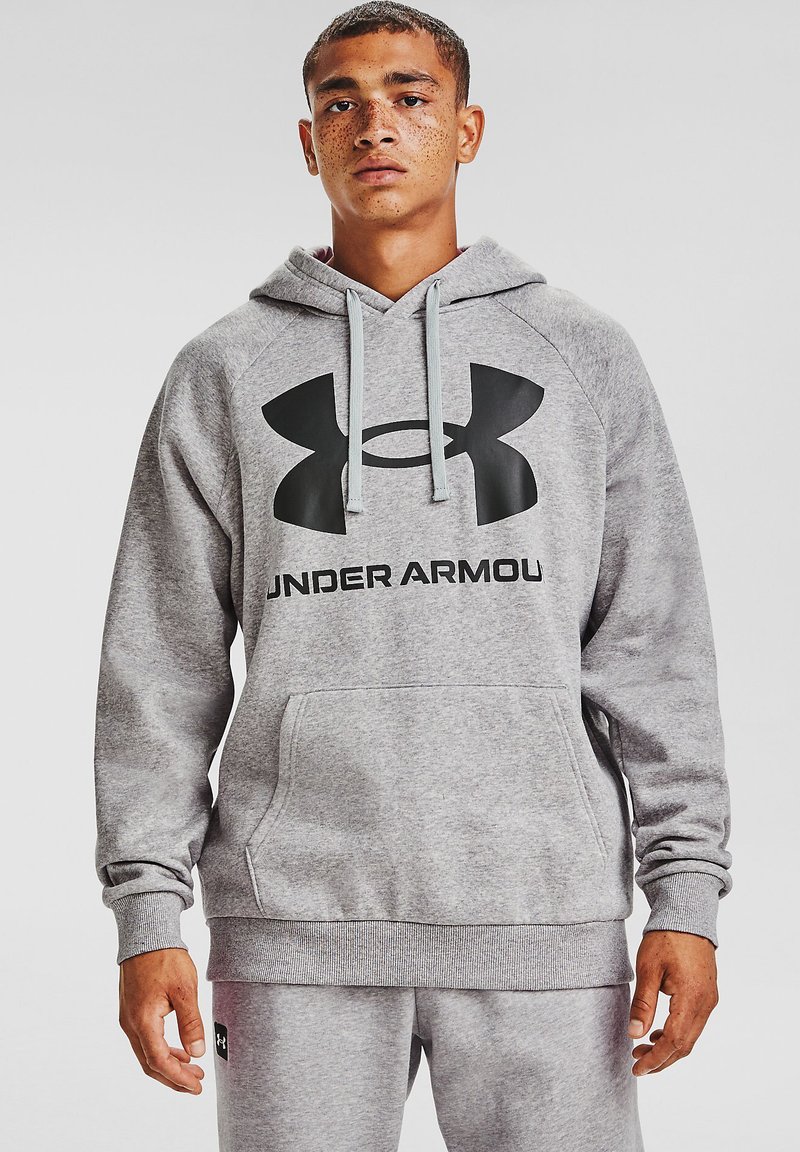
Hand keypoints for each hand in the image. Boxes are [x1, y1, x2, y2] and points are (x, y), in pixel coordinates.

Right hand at [118, 947, 205, 1093]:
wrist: (145, 934)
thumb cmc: (164, 957)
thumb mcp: (185, 990)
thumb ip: (191, 1023)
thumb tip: (197, 1053)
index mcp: (142, 1021)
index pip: (159, 1061)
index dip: (178, 1078)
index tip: (196, 1086)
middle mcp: (130, 1024)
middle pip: (150, 1063)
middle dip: (174, 1077)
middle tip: (197, 1083)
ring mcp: (128, 1018)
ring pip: (146, 1053)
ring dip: (168, 1064)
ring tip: (192, 1069)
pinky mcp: (132, 1011)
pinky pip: (145, 1040)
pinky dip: (161, 1050)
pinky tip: (179, 1050)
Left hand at [627, 930, 718, 1076]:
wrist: (688, 915)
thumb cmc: (666, 938)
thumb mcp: (648, 969)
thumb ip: (643, 1004)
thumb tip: (635, 1034)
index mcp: (692, 998)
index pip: (674, 1041)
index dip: (656, 1058)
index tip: (637, 1068)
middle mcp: (706, 1003)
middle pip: (685, 1045)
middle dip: (661, 1059)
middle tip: (637, 1063)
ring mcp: (710, 1000)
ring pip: (691, 1036)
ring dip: (668, 1048)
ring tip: (643, 1049)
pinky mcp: (708, 994)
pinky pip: (694, 1024)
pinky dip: (677, 1034)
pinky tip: (658, 1032)